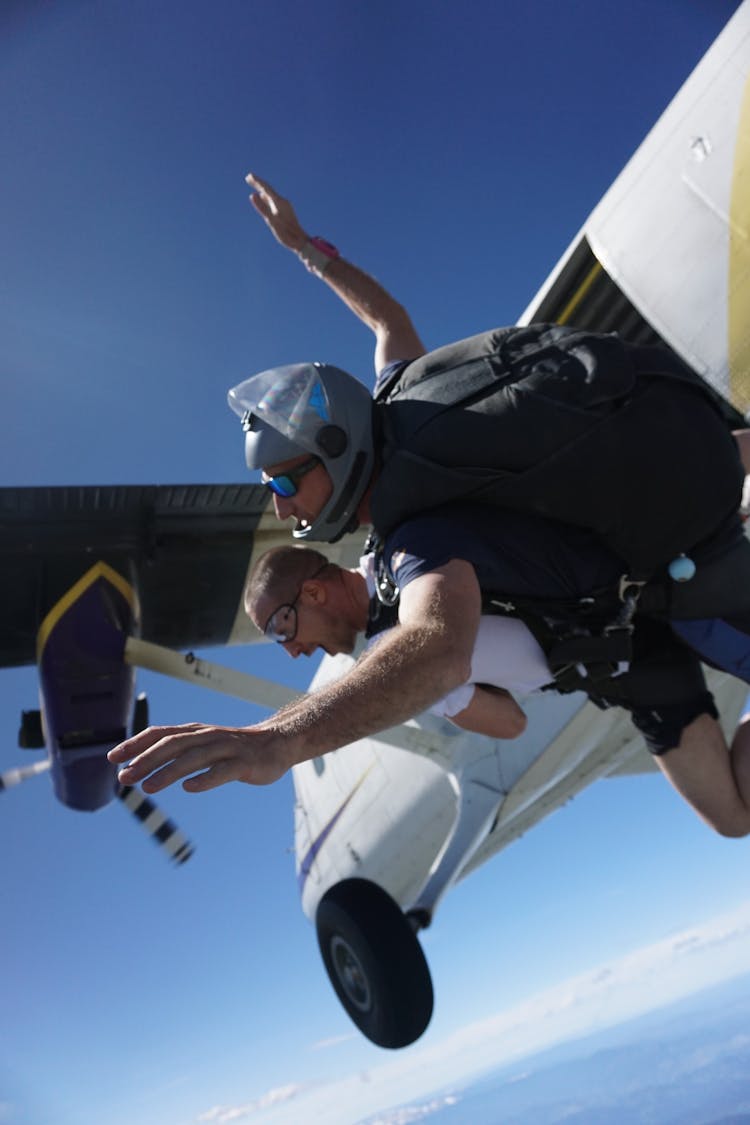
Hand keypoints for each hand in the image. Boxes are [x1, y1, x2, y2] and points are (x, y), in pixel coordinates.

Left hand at [107, 722, 290, 792]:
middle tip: (124, 777)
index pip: (160, 733)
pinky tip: (190, 788)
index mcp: (195, 732)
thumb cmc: (234, 748)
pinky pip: (223, 771)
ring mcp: (227, 749)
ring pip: (194, 757)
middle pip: (173, 744)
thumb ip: (176, 752)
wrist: (278, 743)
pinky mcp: (244, 763)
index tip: (112, 758)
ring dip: (169, 771)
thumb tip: (139, 765)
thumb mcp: (203, 745)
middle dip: (146, 760)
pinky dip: (206, 778)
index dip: (135, 744)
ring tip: (148, 787)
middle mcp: (208, 736)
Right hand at [245, 172, 306, 251]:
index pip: (266, 188)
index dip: (257, 181)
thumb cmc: (286, 233)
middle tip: (248, 177)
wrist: (301, 240)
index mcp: (279, 202)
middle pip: (268, 190)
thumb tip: (252, 195)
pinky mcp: (285, 211)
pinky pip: (273, 200)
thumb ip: (262, 207)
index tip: (249, 176)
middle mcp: (282, 202)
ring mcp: (284, 206)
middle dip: (258, 183)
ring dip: (262, 189)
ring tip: (254, 185)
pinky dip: (266, 197)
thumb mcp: (272, 221)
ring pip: (271, 194)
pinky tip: (264, 197)